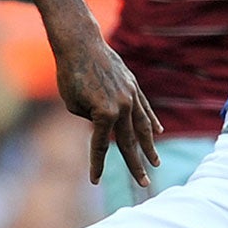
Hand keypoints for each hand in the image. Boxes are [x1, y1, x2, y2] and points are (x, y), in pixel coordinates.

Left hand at [51, 30, 162, 186]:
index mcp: (104, 113)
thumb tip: (103, 125)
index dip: (97, 164)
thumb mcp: (73, 104)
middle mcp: (122, 106)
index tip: (95, 181)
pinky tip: (158, 133)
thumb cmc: (70, 74)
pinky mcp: (133, 86)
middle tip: (144, 183)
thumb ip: (91, 118)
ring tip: (156, 163)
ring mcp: (131, 95)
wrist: (80, 44)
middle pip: (129, 141)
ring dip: (149, 147)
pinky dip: (151, 121)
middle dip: (136, 164)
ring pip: (143, 126)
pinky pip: (144, 108)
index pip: (101, 146)